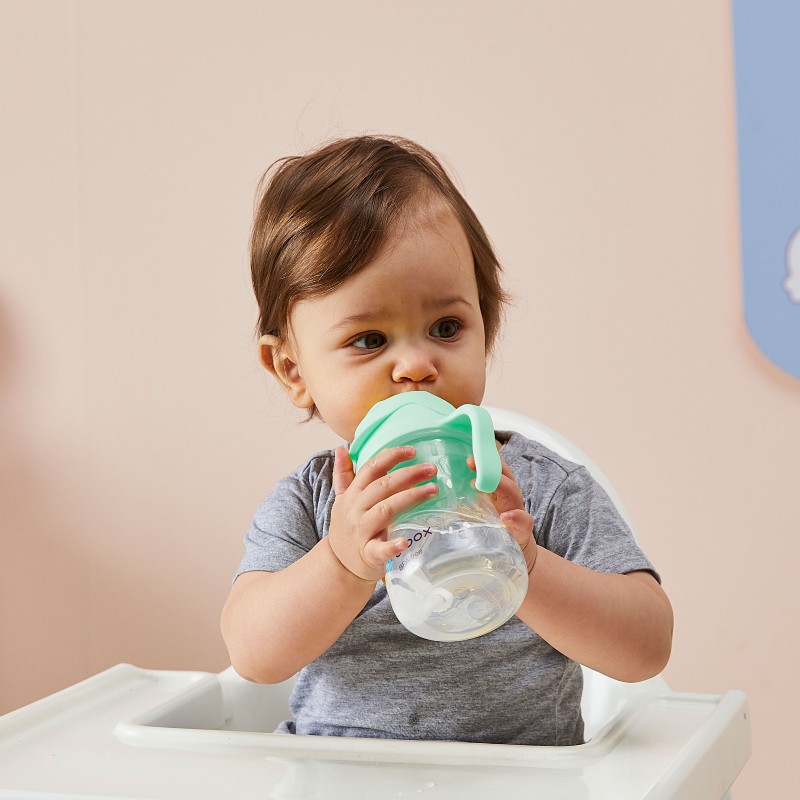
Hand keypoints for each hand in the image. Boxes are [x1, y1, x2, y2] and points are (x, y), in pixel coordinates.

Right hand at [328, 445, 438, 581]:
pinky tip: (406, 542)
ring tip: (433, 490)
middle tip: (431, 468)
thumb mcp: (341, 500)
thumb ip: (343, 475)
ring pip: (386, 510)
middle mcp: (356, 510)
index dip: (391, 457)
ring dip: (410, 498)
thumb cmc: (347, 528)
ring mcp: (361, 531)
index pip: (371, 469)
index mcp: (352, 495)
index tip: (412, 451)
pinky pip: (379, 549)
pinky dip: (392, 546)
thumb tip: (341, 449)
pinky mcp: (368, 554)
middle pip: (383, 486)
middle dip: (408, 474)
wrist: (338, 565)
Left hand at [468, 454, 537, 573]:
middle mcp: (508, 495)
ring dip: (501, 485)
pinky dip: (516, 518)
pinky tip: (505, 517)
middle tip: (470, 461)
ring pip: (513, 492)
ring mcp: (516, 510)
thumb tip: (432, 488)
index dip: (480, 457)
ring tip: (485, 483)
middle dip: (488, 466)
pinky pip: (523, 521)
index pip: (491, 466)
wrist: (514, 548)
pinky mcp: (522, 529)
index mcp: (496, 487)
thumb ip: (462, 498)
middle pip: (503, 473)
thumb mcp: (476, 508)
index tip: (465, 451)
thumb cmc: (491, 525)